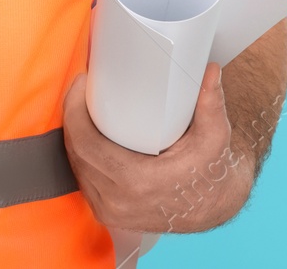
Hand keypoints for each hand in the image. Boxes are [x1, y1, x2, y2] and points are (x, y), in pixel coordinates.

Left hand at [62, 63, 252, 234]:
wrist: (214, 206)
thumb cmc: (211, 169)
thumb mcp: (214, 136)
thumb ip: (211, 104)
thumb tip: (211, 71)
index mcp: (137, 182)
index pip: (86, 143)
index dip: (74, 111)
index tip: (82, 84)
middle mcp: (118, 201)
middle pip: (76, 152)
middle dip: (72, 116)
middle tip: (81, 90)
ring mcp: (111, 211)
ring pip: (76, 167)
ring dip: (73, 136)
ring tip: (80, 107)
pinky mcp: (108, 214)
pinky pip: (83, 180)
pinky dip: (80, 157)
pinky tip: (83, 135)